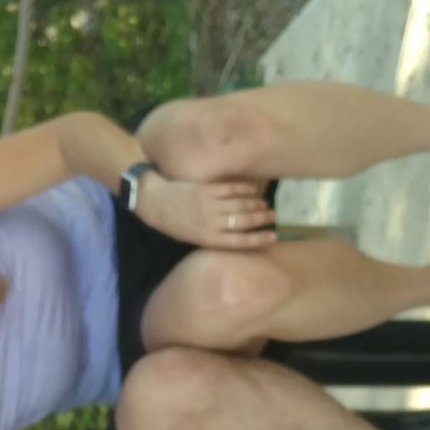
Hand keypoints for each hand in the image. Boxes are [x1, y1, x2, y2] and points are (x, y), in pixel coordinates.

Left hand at [137, 172, 276, 250]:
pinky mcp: (207, 189)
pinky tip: (253, 189)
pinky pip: (231, 188)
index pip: (240, 241)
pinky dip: (245, 189)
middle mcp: (211, 222)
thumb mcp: (192, 239)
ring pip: (241, 204)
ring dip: (257, 204)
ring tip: (266, 205)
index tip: (274, 236)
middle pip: (244, 221)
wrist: (155, 202)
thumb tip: (237, 235)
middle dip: (263, 219)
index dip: (259, 239)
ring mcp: (210, 204)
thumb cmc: (174, 224)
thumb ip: (213, 238)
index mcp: (208, 239)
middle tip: (274, 216)